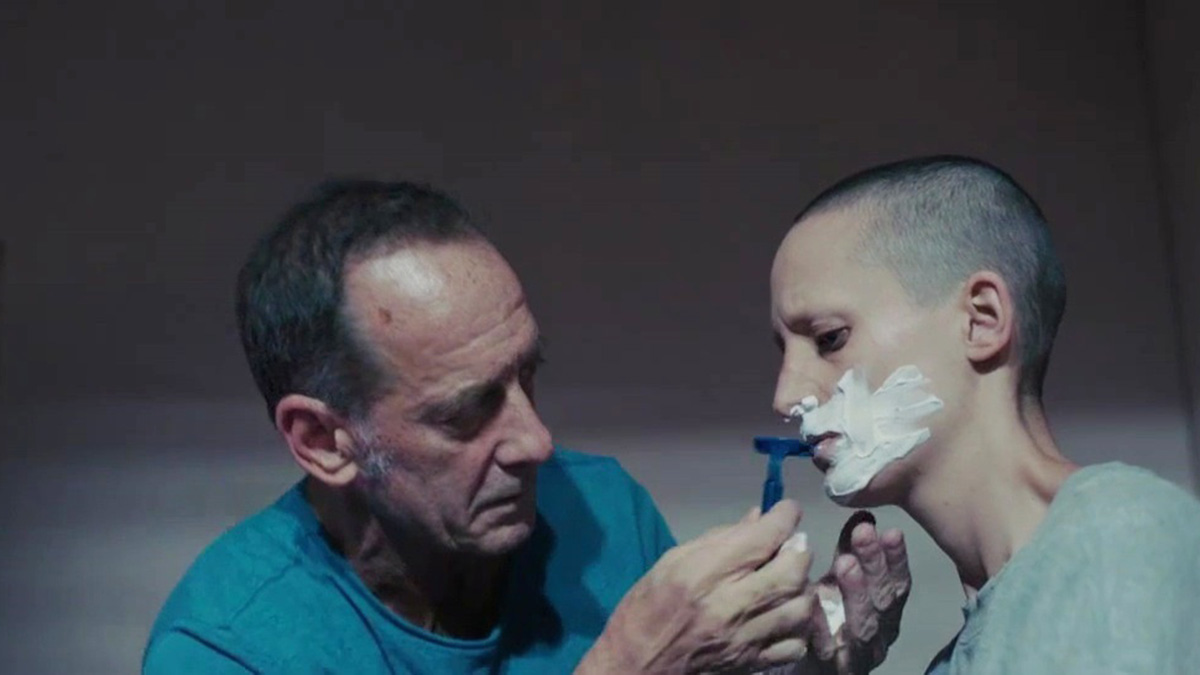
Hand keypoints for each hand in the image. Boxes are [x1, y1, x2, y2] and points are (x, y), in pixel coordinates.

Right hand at [577, 500, 820, 673]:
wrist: (638, 661)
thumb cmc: (649, 603)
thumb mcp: (674, 559)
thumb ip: (720, 538)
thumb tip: (759, 517)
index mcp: (705, 572)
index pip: (763, 537)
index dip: (785, 516)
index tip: (787, 510)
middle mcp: (730, 604)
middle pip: (792, 571)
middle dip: (799, 550)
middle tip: (790, 544)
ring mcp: (745, 637)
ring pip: (800, 607)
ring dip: (802, 586)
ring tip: (788, 579)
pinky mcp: (752, 662)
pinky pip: (795, 645)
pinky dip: (797, 626)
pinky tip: (783, 615)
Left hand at [806, 511, 910, 674]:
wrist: (807, 662)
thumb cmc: (827, 615)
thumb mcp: (840, 578)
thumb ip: (850, 550)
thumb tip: (862, 515)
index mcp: (886, 610)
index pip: (899, 583)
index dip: (896, 558)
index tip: (890, 530)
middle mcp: (880, 633)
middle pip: (884, 600)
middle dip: (876, 565)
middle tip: (864, 534)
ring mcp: (859, 654)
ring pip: (863, 625)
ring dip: (856, 591)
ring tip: (844, 563)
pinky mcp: (834, 668)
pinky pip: (828, 646)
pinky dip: (822, 623)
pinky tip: (814, 600)